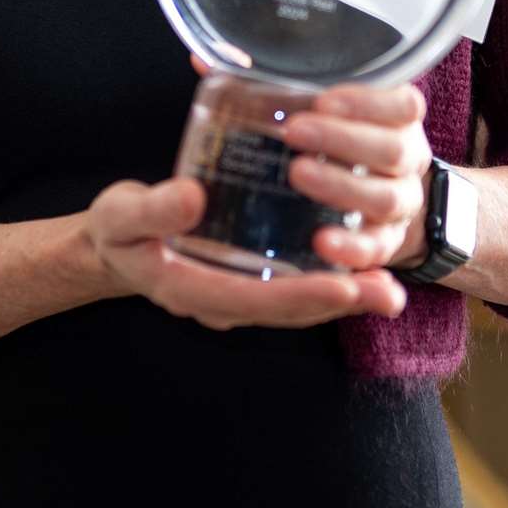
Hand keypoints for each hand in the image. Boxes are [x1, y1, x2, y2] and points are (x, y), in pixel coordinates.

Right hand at [85, 174, 406, 330]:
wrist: (114, 245)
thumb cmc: (118, 228)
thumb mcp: (121, 214)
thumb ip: (152, 208)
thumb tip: (193, 197)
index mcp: (192, 290)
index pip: (256, 299)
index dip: (303, 295)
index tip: (345, 286)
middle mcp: (223, 302)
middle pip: (289, 310)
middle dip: (340, 303)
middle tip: (391, 294)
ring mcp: (238, 296)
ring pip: (297, 304)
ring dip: (344, 298)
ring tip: (393, 291)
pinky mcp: (249, 281)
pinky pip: (293, 289)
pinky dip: (328, 283)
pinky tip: (362, 267)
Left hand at [277, 82, 431, 272]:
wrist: (371, 198)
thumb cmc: (337, 140)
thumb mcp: (328, 111)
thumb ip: (288, 90)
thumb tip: (215, 62)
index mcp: (401, 122)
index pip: (403, 106)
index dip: (367, 102)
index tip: (322, 101)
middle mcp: (408, 162)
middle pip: (392, 150)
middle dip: (342, 140)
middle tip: (294, 132)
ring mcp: (402, 204)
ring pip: (385, 198)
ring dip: (341, 186)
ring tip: (298, 174)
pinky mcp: (387, 243)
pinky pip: (377, 248)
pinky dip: (351, 246)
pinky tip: (321, 241)